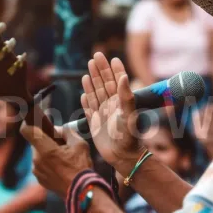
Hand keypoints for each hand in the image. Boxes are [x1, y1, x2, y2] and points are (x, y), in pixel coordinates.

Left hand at [20, 123, 92, 197]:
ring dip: (48, 152)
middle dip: (46, 140)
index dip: (29, 123)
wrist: (82, 193)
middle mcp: (37, 160)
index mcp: (45, 150)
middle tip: (60, 142)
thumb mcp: (80, 144)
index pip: (27, 131)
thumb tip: (59, 129)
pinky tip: (62, 167)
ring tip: (64, 157)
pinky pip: (41, 166)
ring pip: (39, 154)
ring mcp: (37, 171)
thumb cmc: (81, 168)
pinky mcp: (40, 180)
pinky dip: (48, 163)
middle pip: (36, 143)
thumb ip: (67, 132)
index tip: (36, 121)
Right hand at [80, 52, 142, 172]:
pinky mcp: (94, 123)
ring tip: (88, 67)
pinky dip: (86, 100)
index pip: (118, 81)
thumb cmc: (128, 138)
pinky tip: (83, 93)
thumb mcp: (129, 115)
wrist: (122, 157)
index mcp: (120, 101)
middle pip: (105, 83)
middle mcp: (111, 106)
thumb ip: (126, 96)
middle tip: (96, 55)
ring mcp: (102, 114)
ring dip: (92, 80)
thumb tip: (124, 76)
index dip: (115, 69)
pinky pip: (89, 108)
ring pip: (96, 93)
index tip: (113, 58)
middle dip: (100, 70)